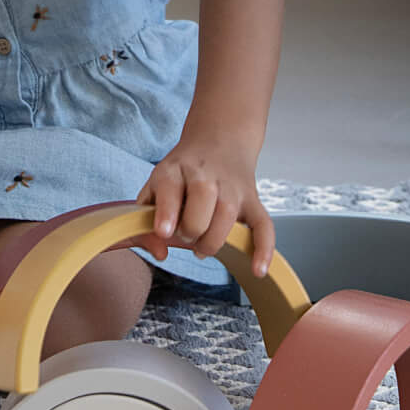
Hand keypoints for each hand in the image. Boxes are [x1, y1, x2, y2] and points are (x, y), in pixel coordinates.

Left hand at [139, 135, 274, 276]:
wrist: (220, 140)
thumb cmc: (182, 173)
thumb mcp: (156, 185)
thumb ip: (146, 220)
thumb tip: (159, 253)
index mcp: (175, 169)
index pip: (171, 188)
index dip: (167, 213)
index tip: (164, 231)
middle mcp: (205, 175)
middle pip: (202, 202)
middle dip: (190, 229)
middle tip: (185, 235)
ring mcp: (232, 187)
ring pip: (228, 216)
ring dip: (213, 240)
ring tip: (202, 246)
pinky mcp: (253, 200)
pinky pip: (263, 226)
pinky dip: (263, 248)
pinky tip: (258, 269)